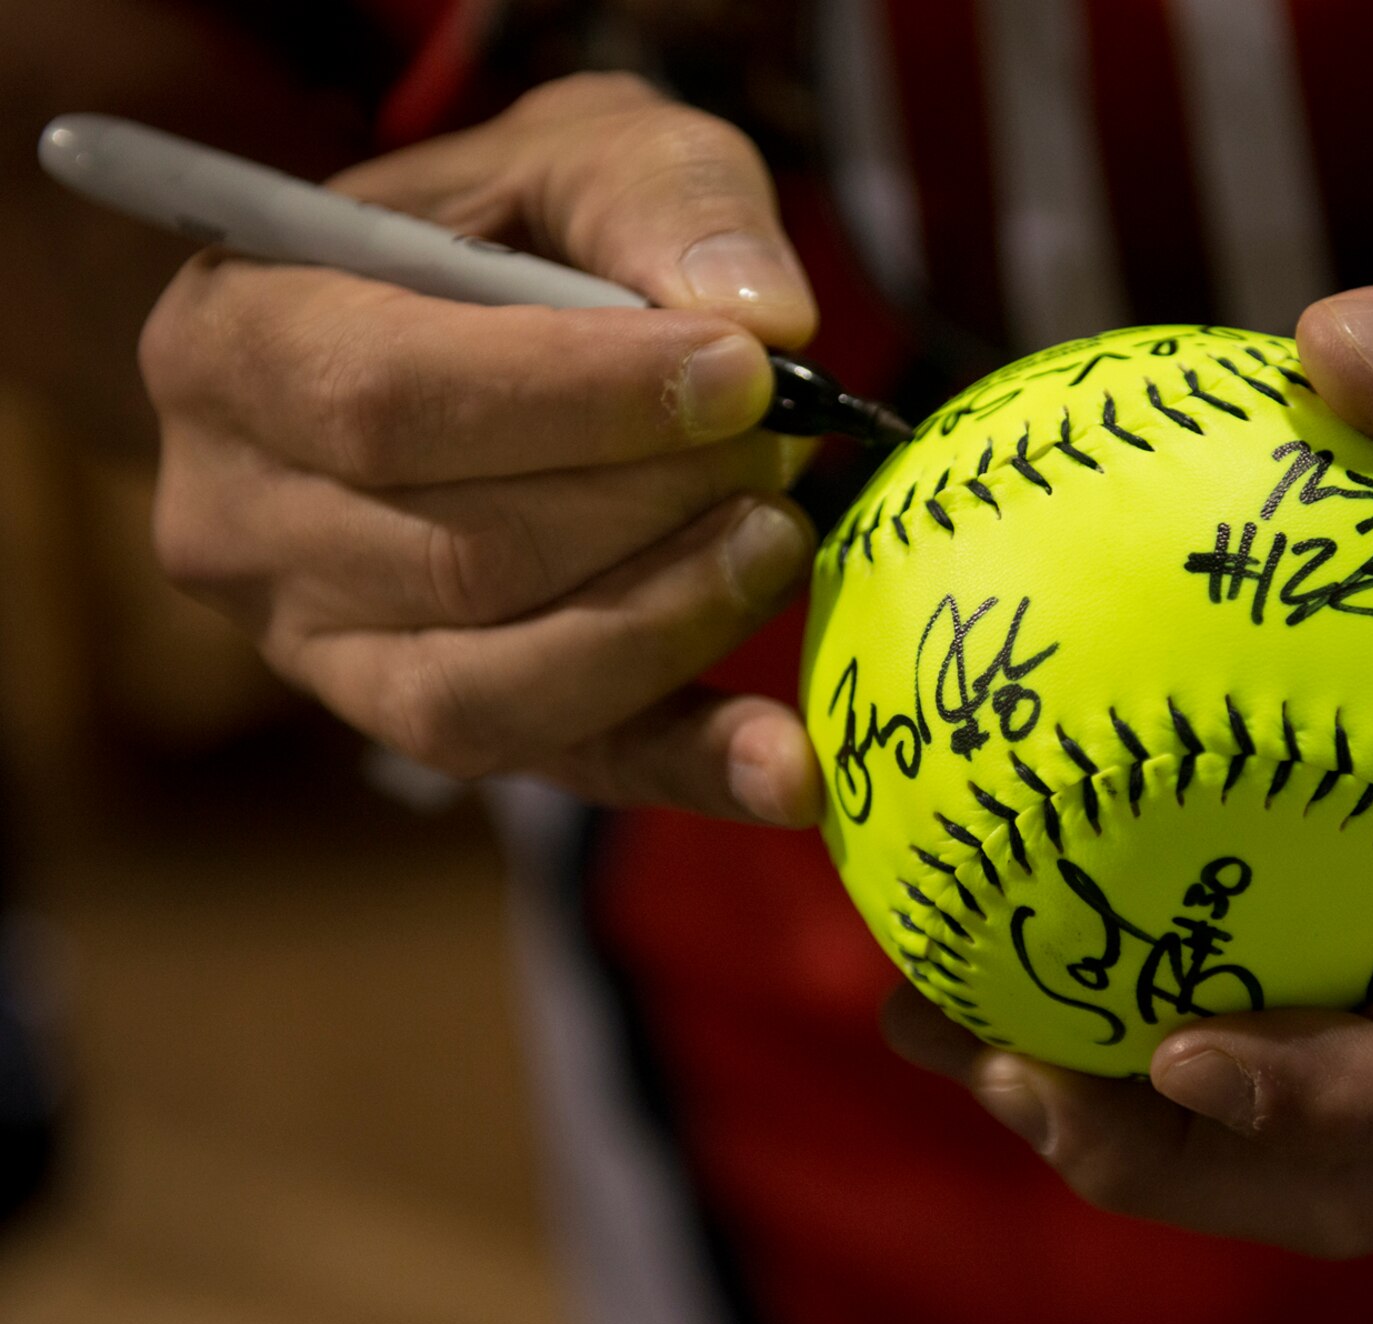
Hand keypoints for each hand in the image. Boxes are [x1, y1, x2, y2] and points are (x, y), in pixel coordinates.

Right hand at [140, 73, 825, 822]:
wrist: (460, 324)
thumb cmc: (513, 229)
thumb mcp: (580, 149)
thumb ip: (660, 199)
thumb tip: (764, 319)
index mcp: (232, 348)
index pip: (388, 400)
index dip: (578, 400)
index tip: (743, 374)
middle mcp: (238, 522)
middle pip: (453, 555)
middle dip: (645, 507)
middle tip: (782, 446)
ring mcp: (320, 650)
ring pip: (490, 689)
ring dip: (665, 621)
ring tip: (779, 540)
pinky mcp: (431, 726)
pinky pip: (562, 769)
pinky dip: (686, 767)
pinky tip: (784, 767)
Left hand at [885, 277, 1372, 1253]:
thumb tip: (1339, 344)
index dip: (1352, 1091)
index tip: (1182, 1061)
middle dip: (1194, 1154)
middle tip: (1004, 1077)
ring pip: (1303, 1110)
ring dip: (1125, 1111)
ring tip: (942, 1026)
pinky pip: (1253, 979)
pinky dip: (1117, 977)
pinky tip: (964, 894)